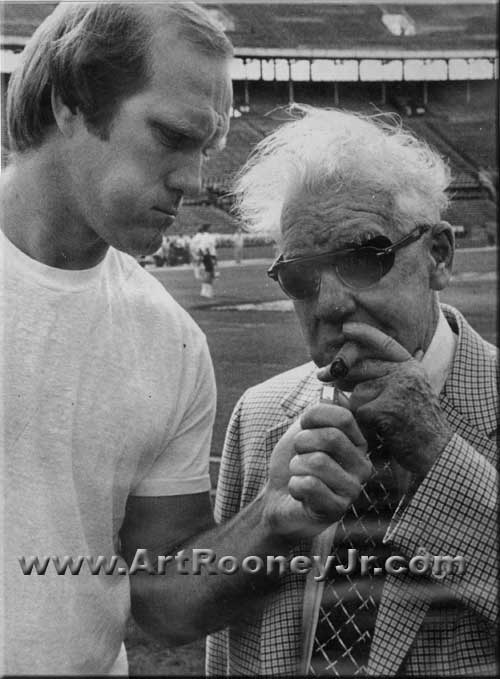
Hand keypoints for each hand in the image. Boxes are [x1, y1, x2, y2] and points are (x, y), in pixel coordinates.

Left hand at [262, 402, 371, 541]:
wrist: (279, 499)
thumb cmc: (294, 462)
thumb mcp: (304, 430)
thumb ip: (320, 411)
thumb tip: (335, 391)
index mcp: (357, 442)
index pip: (343, 416)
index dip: (314, 416)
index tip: (303, 425)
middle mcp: (362, 464)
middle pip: (331, 437)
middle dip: (302, 442)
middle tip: (299, 454)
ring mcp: (353, 488)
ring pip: (318, 461)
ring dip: (297, 466)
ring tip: (300, 474)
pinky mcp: (338, 508)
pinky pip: (310, 485)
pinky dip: (295, 486)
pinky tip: (300, 492)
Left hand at [341, 323, 452, 477]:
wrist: (436, 451)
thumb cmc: (419, 426)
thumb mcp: (412, 392)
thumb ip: (391, 376)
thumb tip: (357, 364)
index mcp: (411, 368)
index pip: (386, 344)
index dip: (365, 334)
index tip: (346, 328)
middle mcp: (405, 373)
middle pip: (363, 367)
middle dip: (338, 370)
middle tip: (320, 375)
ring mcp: (396, 389)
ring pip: (358, 392)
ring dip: (358, 409)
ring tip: (376, 424)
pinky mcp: (386, 407)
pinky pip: (359, 411)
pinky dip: (362, 424)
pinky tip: (377, 433)